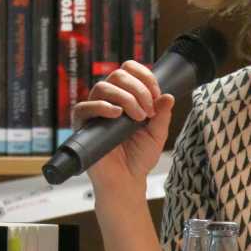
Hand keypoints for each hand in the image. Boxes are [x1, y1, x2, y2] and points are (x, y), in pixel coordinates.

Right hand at [72, 60, 173, 196]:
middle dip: (138, 89)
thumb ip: (162, 114)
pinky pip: (84, 107)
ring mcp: (95, 112)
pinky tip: (117, 114)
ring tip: (138, 117)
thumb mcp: (157, 133)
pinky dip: (102, 107)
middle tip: (148, 110)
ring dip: (125, 97)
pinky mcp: (83, 126)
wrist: (128, 180)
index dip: (145, 76)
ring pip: (102, 87)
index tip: (157, 94)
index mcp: (126, 96)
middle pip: (117, 75)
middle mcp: (109, 100)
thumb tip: (168, 96)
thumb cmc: (140, 157)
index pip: (129, 70)